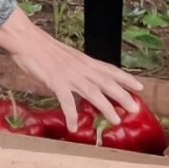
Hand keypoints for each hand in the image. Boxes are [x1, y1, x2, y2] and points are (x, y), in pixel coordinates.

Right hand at [0, 6, 143, 132]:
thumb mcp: (66, 58)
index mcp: (84, 61)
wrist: (28, 40)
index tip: (140, 86)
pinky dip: (71, 114)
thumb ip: (76, 69)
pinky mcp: (56, 81)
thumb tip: (82, 80)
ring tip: (116, 119)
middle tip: (136, 109)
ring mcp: (70, 75)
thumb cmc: (44, 49)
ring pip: (93, 92)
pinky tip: (74, 127)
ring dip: (106, 106)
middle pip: (107, 82)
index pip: (110, 69)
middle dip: (123, 95)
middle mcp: (81, 68)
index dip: (126, 78)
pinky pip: (66, 101)